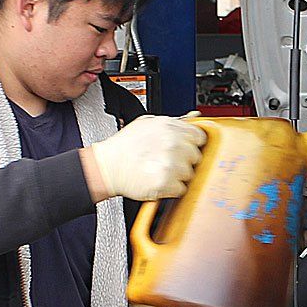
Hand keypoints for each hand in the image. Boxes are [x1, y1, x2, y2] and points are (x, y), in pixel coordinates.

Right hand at [83, 115, 205, 200]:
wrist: (107, 166)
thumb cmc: (124, 146)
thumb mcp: (147, 123)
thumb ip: (174, 121)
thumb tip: (194, 117)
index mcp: (170, 127)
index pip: (199, 136)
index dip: (192, 144)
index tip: (185, 148)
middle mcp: (173, 144)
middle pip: (196, 156)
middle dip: (184, 160)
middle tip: (167, 160)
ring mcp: (171, 164)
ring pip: (189, 174)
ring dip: (178, 175)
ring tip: (160, 170)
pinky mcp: (166, 183)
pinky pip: (181, 189)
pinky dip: (171, 188)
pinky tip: (158, 180)